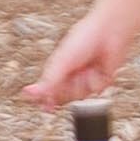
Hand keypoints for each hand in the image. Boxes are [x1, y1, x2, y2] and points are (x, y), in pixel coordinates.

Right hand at [21, 0, 136, 109]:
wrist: (109, 32)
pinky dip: (98, 81)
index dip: (47, 100)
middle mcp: (71, 74)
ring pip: (82, 96)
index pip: (49, 90)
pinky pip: (97, 90)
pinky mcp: (101, 80)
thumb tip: (29, 92)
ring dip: (84, 84)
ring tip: (87, 70)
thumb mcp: (61, 62)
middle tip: (72, 78)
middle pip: (65, 97)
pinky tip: (98, 70)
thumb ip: (48, 81)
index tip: (47, 108)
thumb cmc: (84, 38)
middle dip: (69, 90)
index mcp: (58, 69)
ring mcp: (86, 78)